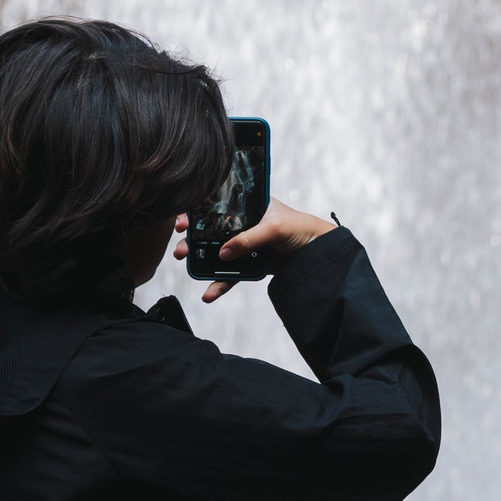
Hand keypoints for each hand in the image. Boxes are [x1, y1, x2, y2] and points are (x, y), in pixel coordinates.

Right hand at [171, 199, 335, 302]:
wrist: (320, 254)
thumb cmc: (301, 229)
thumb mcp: (274, 228)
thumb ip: (248, 239)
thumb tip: (223, 253)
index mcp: (248, 206)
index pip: (217, 207)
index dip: (197, 213)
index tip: (182, 223)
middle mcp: (244, 224)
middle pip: (212, 232)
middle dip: (193, 241)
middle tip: (180, 250)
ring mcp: (246, 245)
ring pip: (218, 254)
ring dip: (202, 263)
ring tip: (188, 268)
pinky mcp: (251, 265)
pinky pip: (231, 275)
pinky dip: (220, 284)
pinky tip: (209, 294)